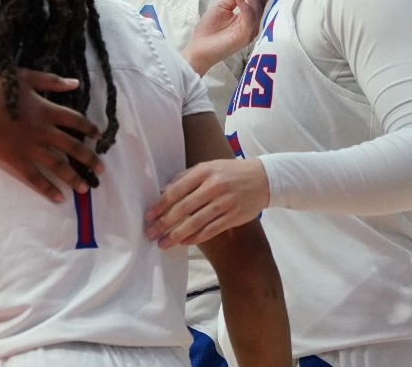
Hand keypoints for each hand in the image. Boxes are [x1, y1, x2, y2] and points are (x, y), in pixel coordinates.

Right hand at [0, 70, 104, 199]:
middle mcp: (42, 130)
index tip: (99, 138)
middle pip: (72, 146)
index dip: (89, 129)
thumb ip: (50, 80)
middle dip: (89, 159)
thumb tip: (75, 82)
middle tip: (100, 171)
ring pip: (57, 165)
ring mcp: (29, 146)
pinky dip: (47, 188)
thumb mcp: (25, 77)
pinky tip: (58, 198)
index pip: (75, 120)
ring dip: (73, 177)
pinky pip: (34, 176)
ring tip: (84, 188)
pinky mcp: (14, 158)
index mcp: (45, 109)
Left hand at [145, 158, 269, 248]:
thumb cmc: (230, 173)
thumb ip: (185, 178)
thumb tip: (163, 191)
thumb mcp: (208, 168)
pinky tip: (184, 243)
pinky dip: (197, 237)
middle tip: (150, 234)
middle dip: (164, 223)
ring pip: (196, 222)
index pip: (176, 190)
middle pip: (184, 208)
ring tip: (164, 243)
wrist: (263, 179)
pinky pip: (212, 229)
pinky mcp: (235, 216)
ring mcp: (225, 202)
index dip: (160, 205)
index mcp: (204, 172)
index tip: (148, 216)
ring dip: (177, 235)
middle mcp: (214, 186)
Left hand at [183, 0, 269, 75]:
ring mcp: (250, 29)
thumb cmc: (208, 30)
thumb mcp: (221, 7)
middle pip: (261, 1)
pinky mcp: (245, 36)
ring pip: (258, 7)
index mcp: (248, 16)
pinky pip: (250, 19)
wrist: (198, 48)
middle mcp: (252, 22)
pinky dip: (246, 6)